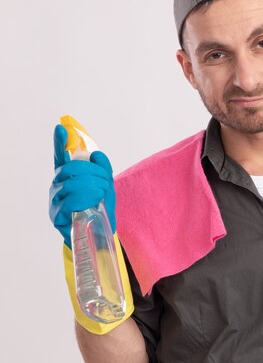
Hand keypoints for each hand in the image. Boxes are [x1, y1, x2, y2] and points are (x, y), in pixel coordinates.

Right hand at [49, 124, 116, 247]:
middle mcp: (57, 186)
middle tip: (104, 183)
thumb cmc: (100, 208)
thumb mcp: (107, 186)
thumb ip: (103, 169)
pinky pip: (69, 201)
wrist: (101, 234)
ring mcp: (55, 200)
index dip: (59, 142)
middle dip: (92, 172)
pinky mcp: (56, 216)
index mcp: (67, 177)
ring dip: (92, 186)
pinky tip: (94, 201)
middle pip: (70, 168)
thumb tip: (97, 154)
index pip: (59, 157)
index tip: (61, 128)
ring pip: (71, 184)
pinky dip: (85, 198)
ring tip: (101, 195)